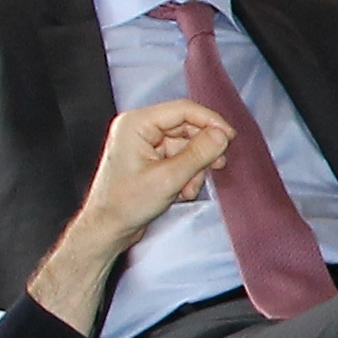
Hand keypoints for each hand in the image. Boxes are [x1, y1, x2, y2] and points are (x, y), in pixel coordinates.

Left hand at [76, 99, 230, 250]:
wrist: (108, 227)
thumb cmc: (123, 205)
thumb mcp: (168, 178)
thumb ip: (198, 154)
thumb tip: (221, 135)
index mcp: (136, 124)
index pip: (183, 109)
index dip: (210, 122)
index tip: (229, 137)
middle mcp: (139, 128)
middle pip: (187, 127)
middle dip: (202, 150)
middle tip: (216, 165)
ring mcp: (144, 142)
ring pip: (186, 144)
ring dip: (195, 166)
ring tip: (190, 187)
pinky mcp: (150, 157)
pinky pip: (180, 156)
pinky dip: (187, 173)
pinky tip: (183, 190)